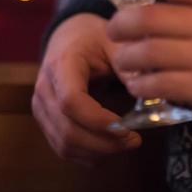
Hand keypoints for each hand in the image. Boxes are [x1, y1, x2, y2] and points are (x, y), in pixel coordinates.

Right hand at [32, 13, 141, 164]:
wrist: (69, 37)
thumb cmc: (93, 39)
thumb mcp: (113, 42)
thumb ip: (129, 65)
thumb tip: (150, 92)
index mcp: (61, 63)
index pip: (71, 101)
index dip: (97, 121)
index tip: (127, 128)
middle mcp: (45, 88)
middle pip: (68, 130)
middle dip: (104, 143)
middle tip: (134, 140)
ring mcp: (40, 106)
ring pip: (64, 144)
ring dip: (97, 152)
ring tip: (125, 143)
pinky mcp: (44, 120)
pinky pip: (62, 148)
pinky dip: (87, 154)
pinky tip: (108, 146)